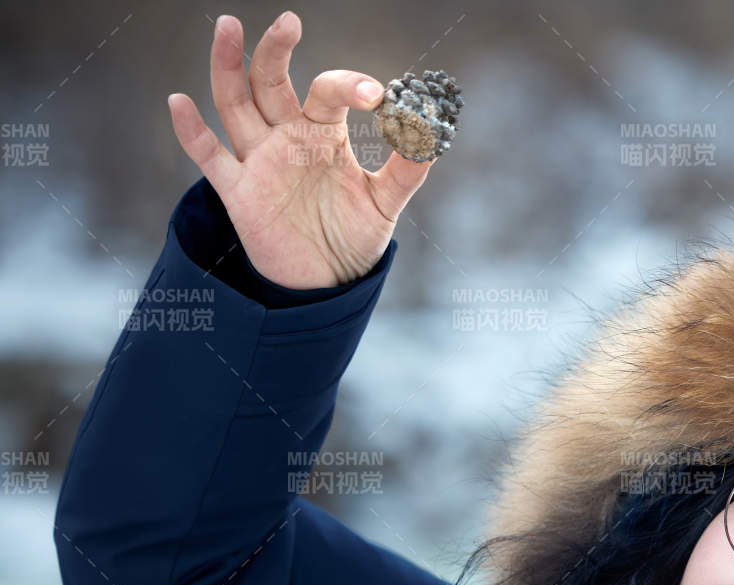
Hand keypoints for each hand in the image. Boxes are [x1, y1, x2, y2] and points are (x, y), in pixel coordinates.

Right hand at [166, 10, 431, 288]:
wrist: (328, 284)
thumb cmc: (353, 236)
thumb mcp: (386, 202)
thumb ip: (407, 170)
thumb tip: (430, 133)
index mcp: (322, 134)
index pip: (326, 93)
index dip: (348, 86)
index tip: (379, 94)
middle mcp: (286, 139)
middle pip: (271, 83)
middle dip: (275, 51)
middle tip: (289, 21)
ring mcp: (259, 163)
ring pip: (235, 105)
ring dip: (227, 67)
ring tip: (227, 26)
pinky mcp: (239, 193)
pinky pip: (209, 158)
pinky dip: (192, 132)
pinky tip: (179, 102)